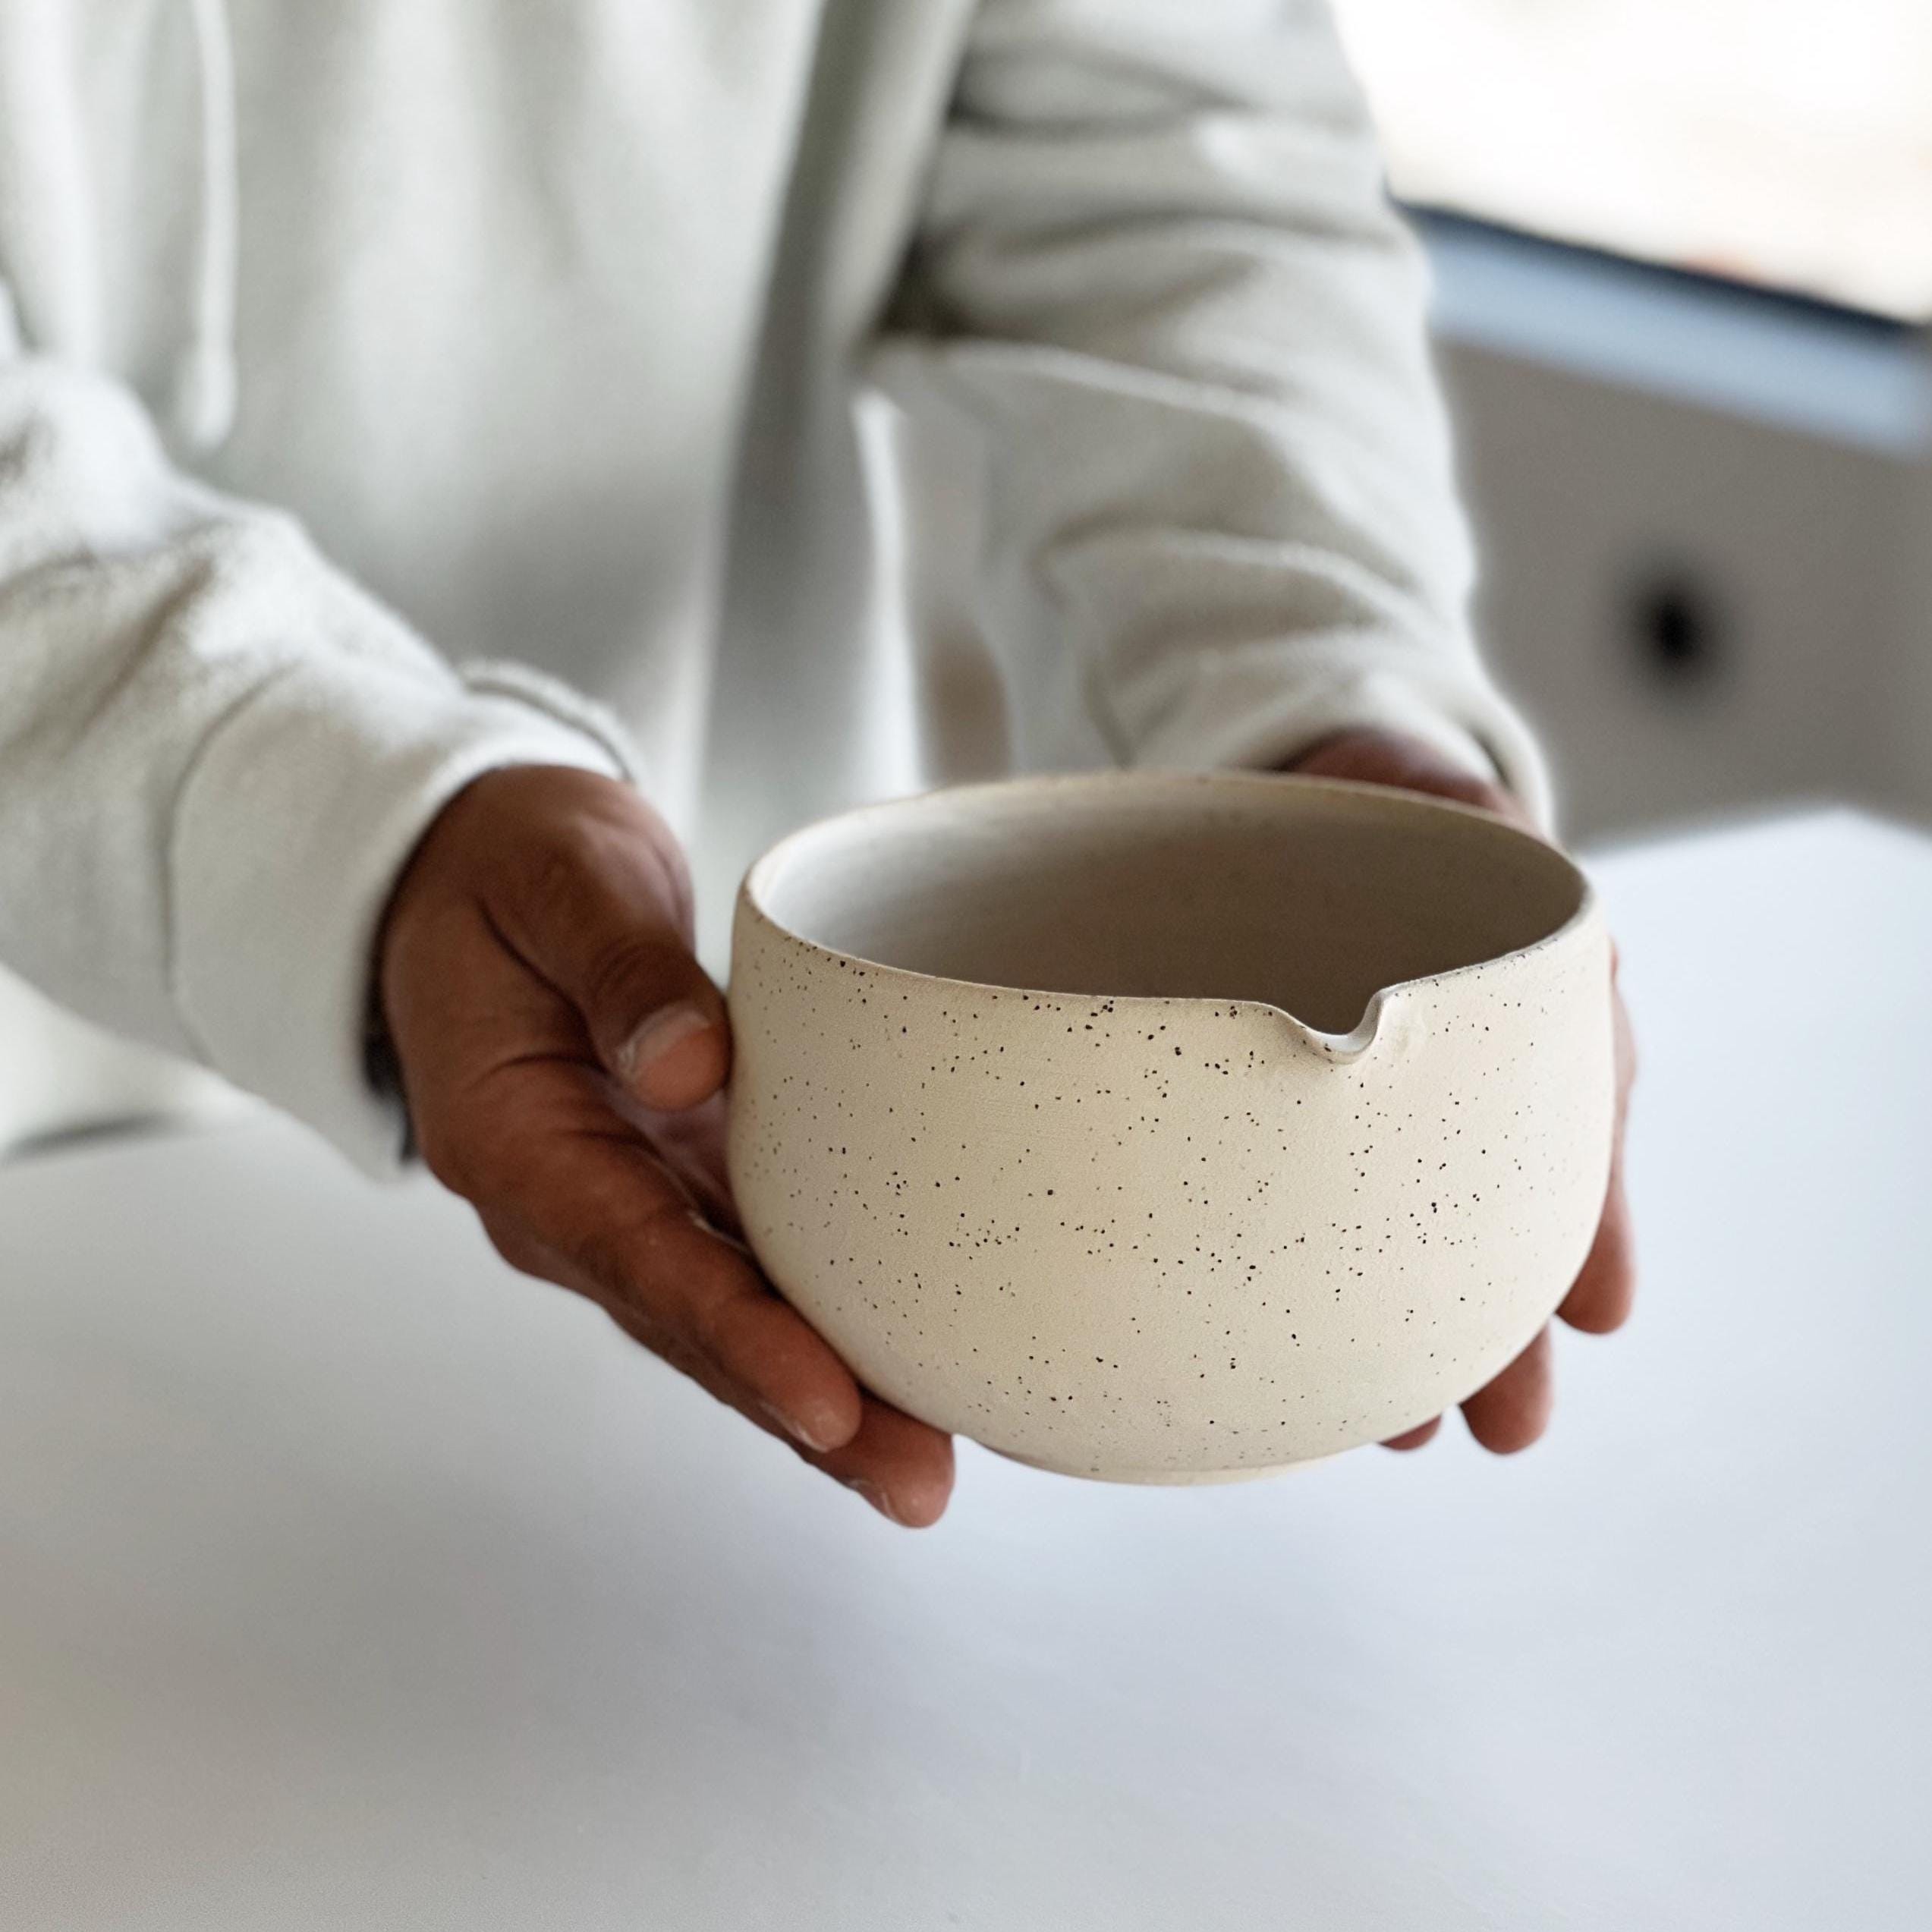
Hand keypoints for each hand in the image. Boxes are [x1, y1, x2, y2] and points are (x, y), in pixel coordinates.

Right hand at [377, 765, 954, 1524]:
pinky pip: (747, 1270)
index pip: (635, 1255)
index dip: (735, 1335)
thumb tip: (687, 1068)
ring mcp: (623, 1202)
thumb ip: (619, 967)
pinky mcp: (676, 1183)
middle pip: (691, 1326)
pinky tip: (902, 1373)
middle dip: (803, 1414)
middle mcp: (565, 1201)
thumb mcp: (560, 880)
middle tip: (916, 1484)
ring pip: (725, 1321)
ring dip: (822, 1397)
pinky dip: (817, 1324)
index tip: (827, 1404)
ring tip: (928, 1468)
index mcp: (513, 1137)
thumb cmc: (515, 865)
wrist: (479, 870)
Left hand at [1289, 730, 1636, 1453]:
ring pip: (1399, 1224)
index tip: (1598, 1313)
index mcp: (1506, 1003)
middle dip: (1499, 1323)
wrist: (1292, 787)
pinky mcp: (1276, 1105)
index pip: (1563, 1117)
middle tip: (1506, 1430)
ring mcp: (1367, 1093)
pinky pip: (1302, 1199)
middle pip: (1488, 1203)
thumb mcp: (1453, 809)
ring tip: (1404, 1433)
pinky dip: (1320, 1278)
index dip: (1584, 1218)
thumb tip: (1569, 977)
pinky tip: (1315, 1360)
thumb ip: (1488, 860)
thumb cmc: (1390, 808)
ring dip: (1411, 1330)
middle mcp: (1450, 1066)